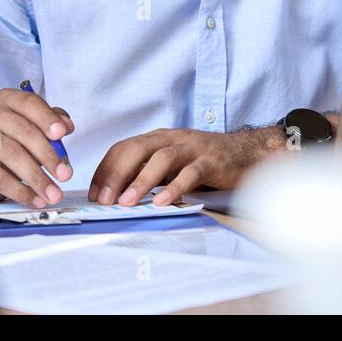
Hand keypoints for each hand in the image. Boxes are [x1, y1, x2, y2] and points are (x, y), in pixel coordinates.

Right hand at [0, 88, 74, 207]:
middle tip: (65, 174)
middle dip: (48, 155)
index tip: (62, 134)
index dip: (47, 118)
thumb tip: (66, 126)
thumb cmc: (11, 141)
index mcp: (6, 99)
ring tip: (53, 193)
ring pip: (12, 156)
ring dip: (37, 178)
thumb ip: (51, 123)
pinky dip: (20, 191)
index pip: (29, 103)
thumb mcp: (33, 128)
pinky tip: (35, 199)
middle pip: (23, 131)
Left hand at [88, 127, 284, 206]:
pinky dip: (175, 187)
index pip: (124, 147)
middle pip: (137, 149)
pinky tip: (163, 202)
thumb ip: (149, 173)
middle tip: (105, 199)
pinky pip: (191, 173)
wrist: (246, 153)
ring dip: (141, 180)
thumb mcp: (172, 164)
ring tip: (127, 202)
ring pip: (162, 158)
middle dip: (117, 173)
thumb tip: (117, 194)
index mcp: (159, 138)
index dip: (105, 169)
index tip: (95, 193)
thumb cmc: (204, 161)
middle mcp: (172, 138)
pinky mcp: (211, 161)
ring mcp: (192, 148)